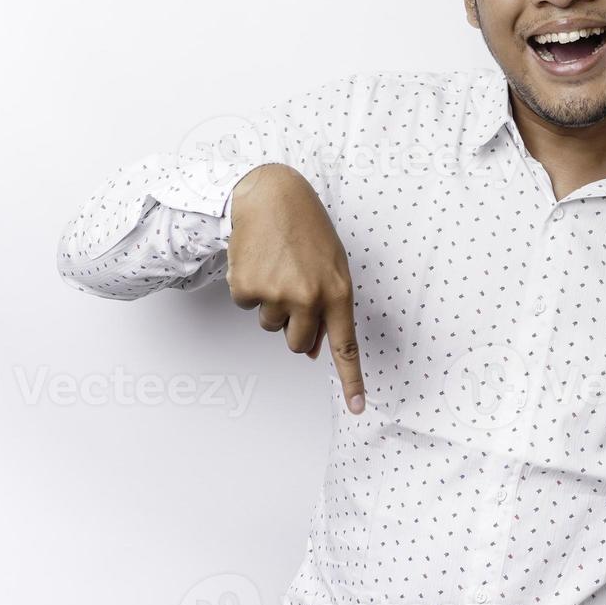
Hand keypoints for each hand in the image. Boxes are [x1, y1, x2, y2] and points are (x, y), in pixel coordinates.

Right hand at [225, 163, 364, 413]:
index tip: (358, 408)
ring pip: (271, 326)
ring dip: (272, 304)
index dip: (352, 380)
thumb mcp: (331, 266)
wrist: (270, 196)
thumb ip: (328, 308)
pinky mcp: (247, 289)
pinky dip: (250, 288)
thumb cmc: (306, 229)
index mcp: (337, 292)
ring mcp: (276, 295)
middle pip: (299, 345)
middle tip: (293, 291)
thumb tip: (315, 351)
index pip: (346, 346)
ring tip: (278, 267)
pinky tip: (258, 261)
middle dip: (295, 329)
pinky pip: (247, 305)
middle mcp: (309, 298)